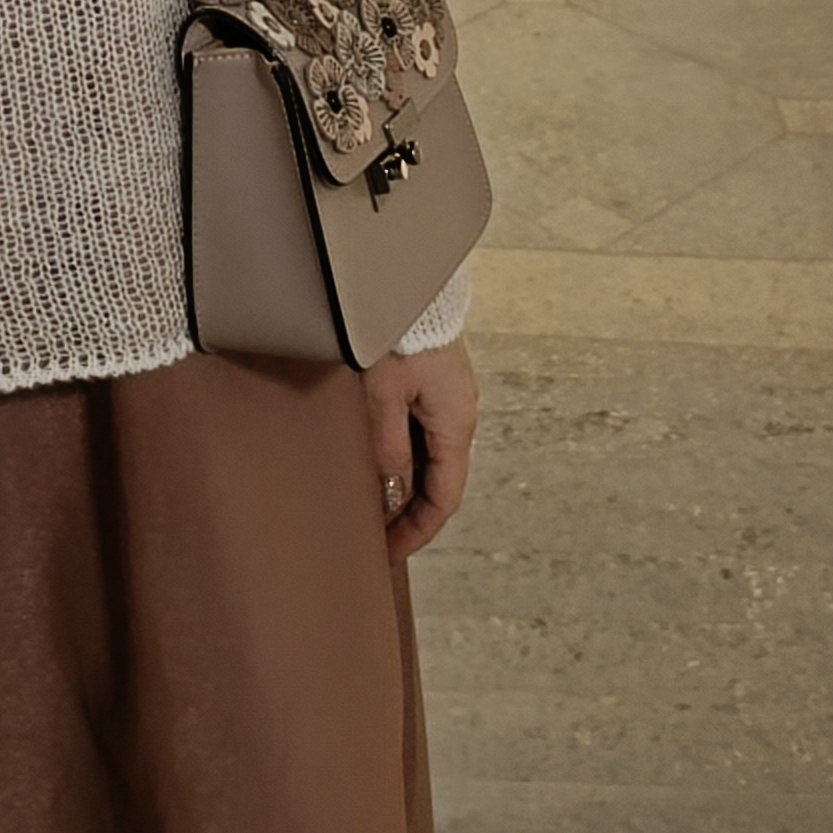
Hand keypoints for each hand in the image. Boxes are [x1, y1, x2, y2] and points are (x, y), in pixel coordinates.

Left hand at [362, 339, 477, 562]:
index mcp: (455, 423)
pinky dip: (406, 455)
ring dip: (406, 483)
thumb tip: (390, 493)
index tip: (391, 552)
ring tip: (372, 502)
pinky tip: (379, 460)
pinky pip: (424, 431)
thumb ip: (387, 448)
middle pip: (440, 480)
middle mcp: (460, 414)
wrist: (405, 280)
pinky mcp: (435, 381)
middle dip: (411, 512)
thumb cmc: (396, 331)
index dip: (418, 531)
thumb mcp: (382, 396)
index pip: (444, 497)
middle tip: (377, 535)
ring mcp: (450, 396)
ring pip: (431, 456)